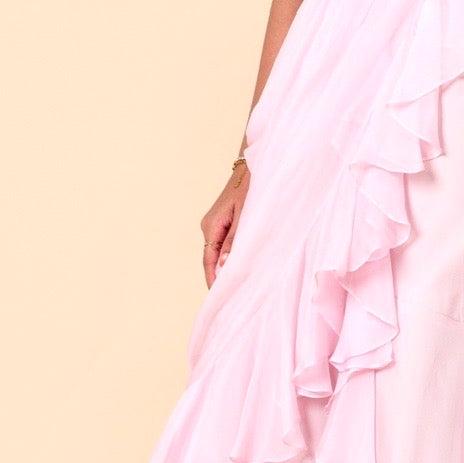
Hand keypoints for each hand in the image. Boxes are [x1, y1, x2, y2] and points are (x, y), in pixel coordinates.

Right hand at [200, 163, 248, 286]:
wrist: (255, 165)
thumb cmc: (252, 186)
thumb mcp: (246, 215)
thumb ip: (235, 241)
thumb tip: (223, 266)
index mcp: (211, 225)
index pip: (208, 260)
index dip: (213, 279)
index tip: (219, 297)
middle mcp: (209, 225)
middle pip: (211, 258)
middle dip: (220, 276)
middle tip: (231, 297)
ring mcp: (216, 223)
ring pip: (218, 251)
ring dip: (226, 266)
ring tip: (237, 285)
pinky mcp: (224, 220)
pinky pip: (224, 243)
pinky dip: (230, 255)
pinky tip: (240, 264)